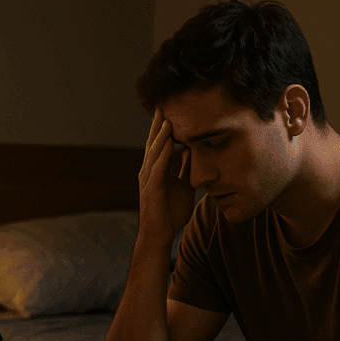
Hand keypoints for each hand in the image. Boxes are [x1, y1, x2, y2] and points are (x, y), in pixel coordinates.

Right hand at [138, 107, 195, 247]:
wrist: (160, 235)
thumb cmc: (170, 213)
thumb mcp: (183, 185)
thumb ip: (185, 169)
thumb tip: (191, 151)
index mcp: (156, 170)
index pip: (159, 144)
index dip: (164, 128)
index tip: (170, 110)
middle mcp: (149, 171)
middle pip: (153, 143)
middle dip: (158, 125)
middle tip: (162, 105)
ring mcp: (148, 179)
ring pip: (154, 153)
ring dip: (160, 136)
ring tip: (167, 119)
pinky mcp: (151, 189)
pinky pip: (157, 168)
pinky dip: (162, 154)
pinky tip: (168, 142)